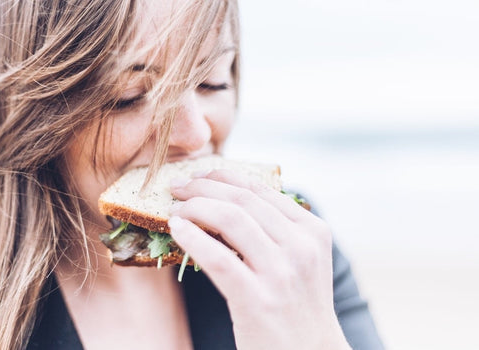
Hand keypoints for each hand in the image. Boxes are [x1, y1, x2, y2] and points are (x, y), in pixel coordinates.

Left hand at [169, 170, 350, 349]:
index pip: (260, 189)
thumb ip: (275, 229)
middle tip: (178, 188)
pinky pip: (217, 257)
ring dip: (194, 207)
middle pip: (242, 199)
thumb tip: (226, 199)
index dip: (223, 176)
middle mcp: (301, 246)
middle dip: (203, 187)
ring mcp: (281, 273)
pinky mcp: (258, 300)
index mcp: (312, 230)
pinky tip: (176, 229)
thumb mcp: (299, 259)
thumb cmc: (296, 304)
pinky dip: (192, 237)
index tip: (199, 175)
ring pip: (230, 219)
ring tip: (174, 209)